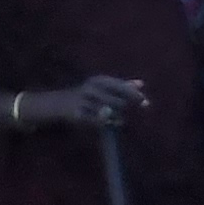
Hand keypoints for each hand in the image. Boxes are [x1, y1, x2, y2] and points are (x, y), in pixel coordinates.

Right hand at [33, 76, 147, 127]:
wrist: (58, 103)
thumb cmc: (86, 94)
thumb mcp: (102, 86)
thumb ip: (122, 85)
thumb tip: (142, 84)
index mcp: (98, 80)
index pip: (120, 86)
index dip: (134, 94)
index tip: (145, 101)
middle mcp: (90, 88)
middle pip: (117, 101)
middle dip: (126, 108)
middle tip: (129, 113)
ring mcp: (83, 102)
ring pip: (108, 112)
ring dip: (118, 117)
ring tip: (119, 120)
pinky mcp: (77, 114)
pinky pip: (97, 121)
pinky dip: (107, 123)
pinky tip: (111, 124)